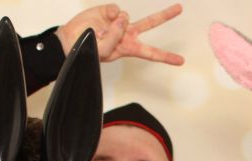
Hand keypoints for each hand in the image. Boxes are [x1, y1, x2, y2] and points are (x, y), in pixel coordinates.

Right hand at [57, 4, 183, 65]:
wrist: (70, 40)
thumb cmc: (87, 50)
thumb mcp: (103, 51)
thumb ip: (115, 36)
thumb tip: (123, 17)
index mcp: (129, 48)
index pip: (151, 54)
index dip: (166, 57)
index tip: (181, 61)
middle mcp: (127, 33)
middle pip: (150, 23)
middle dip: (165, 15)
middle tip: (179, 8)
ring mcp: (119, 21)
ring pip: (128, 15)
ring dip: (116, 24)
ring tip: (102, 32)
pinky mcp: (109, 11)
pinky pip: (116, 10)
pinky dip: (109, 15)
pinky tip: (101, 20)